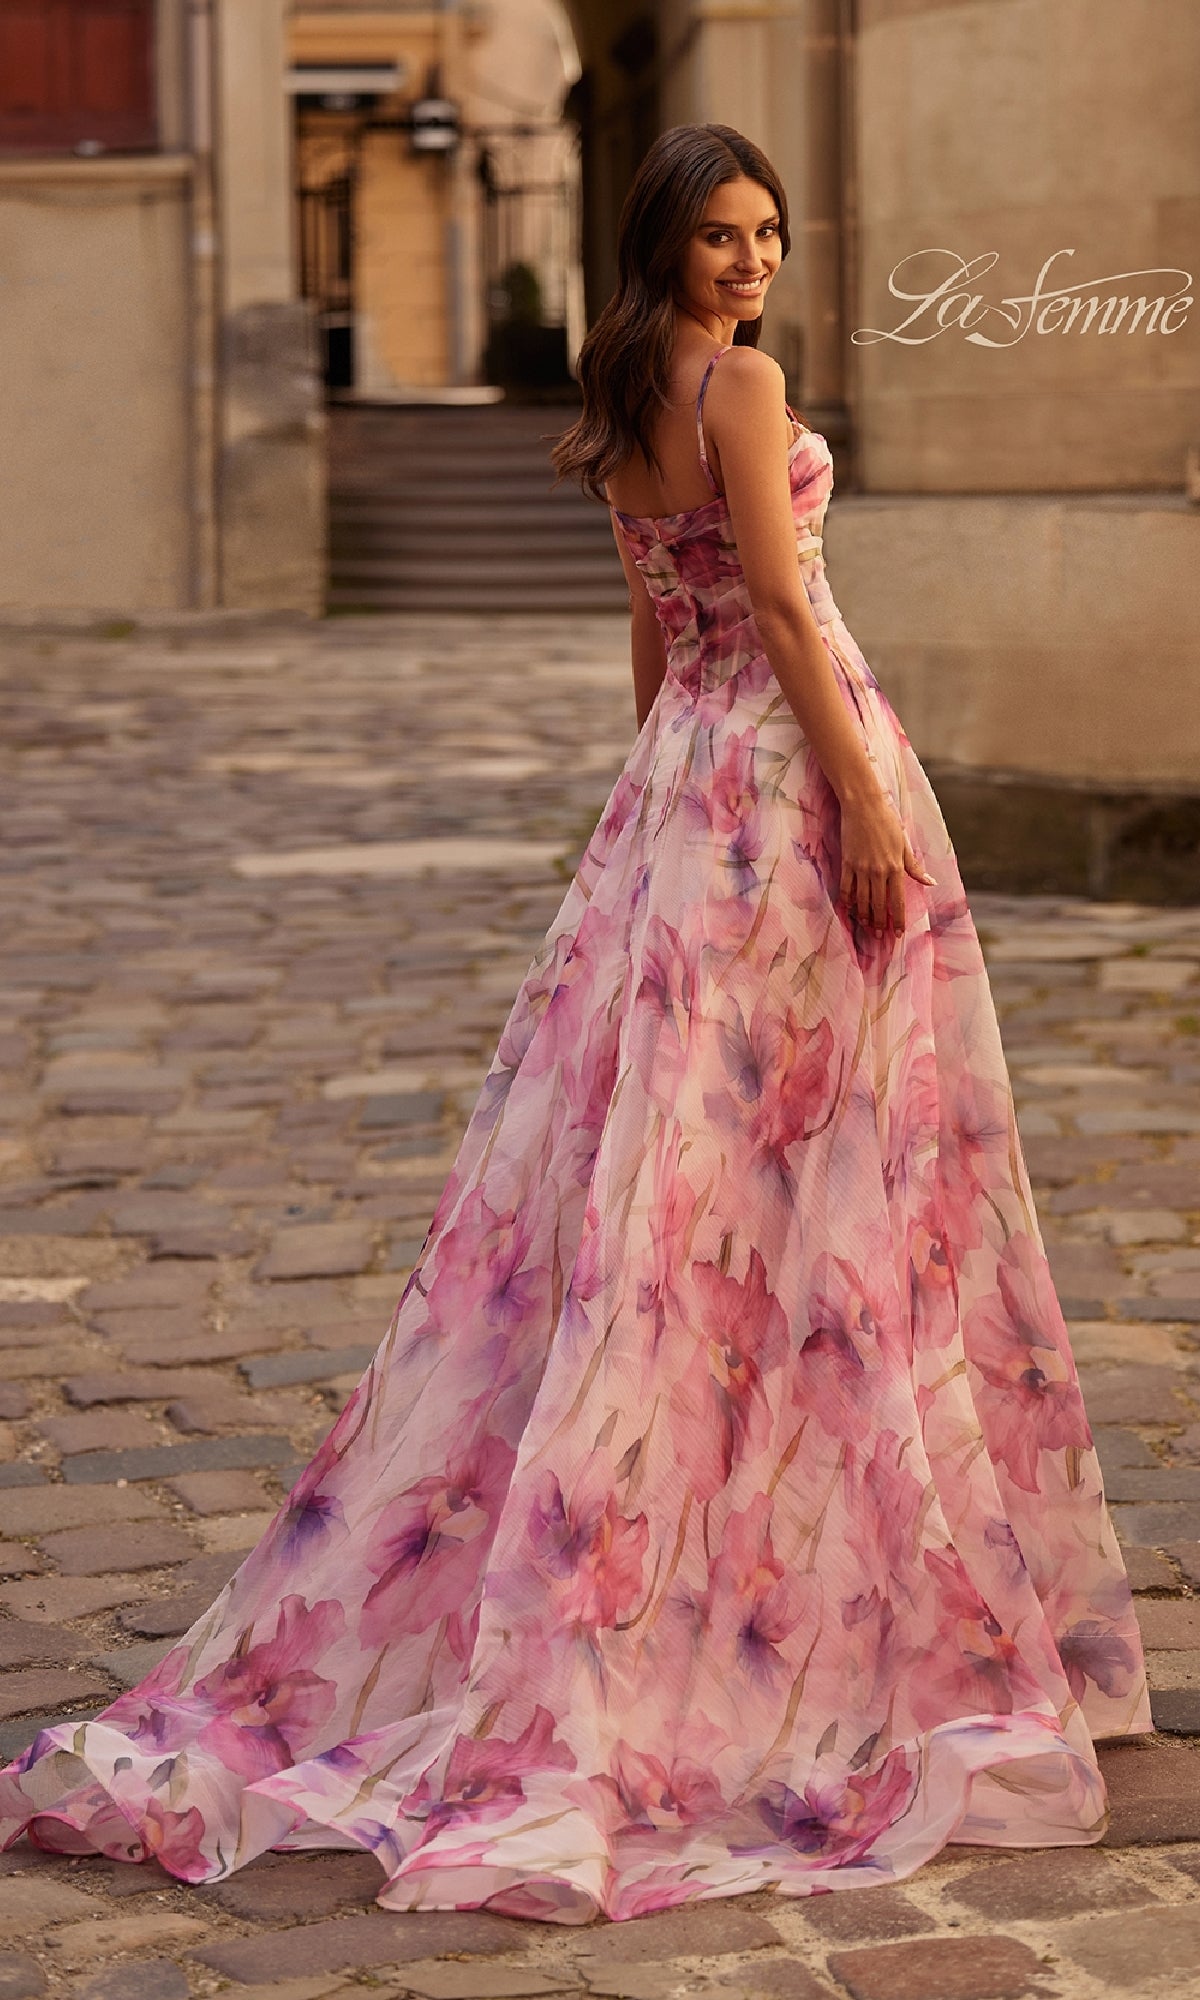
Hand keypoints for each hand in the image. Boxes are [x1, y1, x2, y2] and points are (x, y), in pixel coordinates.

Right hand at [838, 783, 935, 934]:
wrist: (863, 805)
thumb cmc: (887, 821)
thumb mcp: (905, 844)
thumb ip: (915, 867)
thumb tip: (931, 882)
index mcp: (895, 867)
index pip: (898, 901)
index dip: (898, 919)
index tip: (898, 933)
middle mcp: (878, 871)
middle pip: (879, 904)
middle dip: (881, 923)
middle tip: (880, 937)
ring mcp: (861, 868)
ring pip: (862, 900)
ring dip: (865, 916)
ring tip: (867, 927)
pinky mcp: (847, 863)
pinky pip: (846, 887)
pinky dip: (847, 900)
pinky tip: (849, 909)